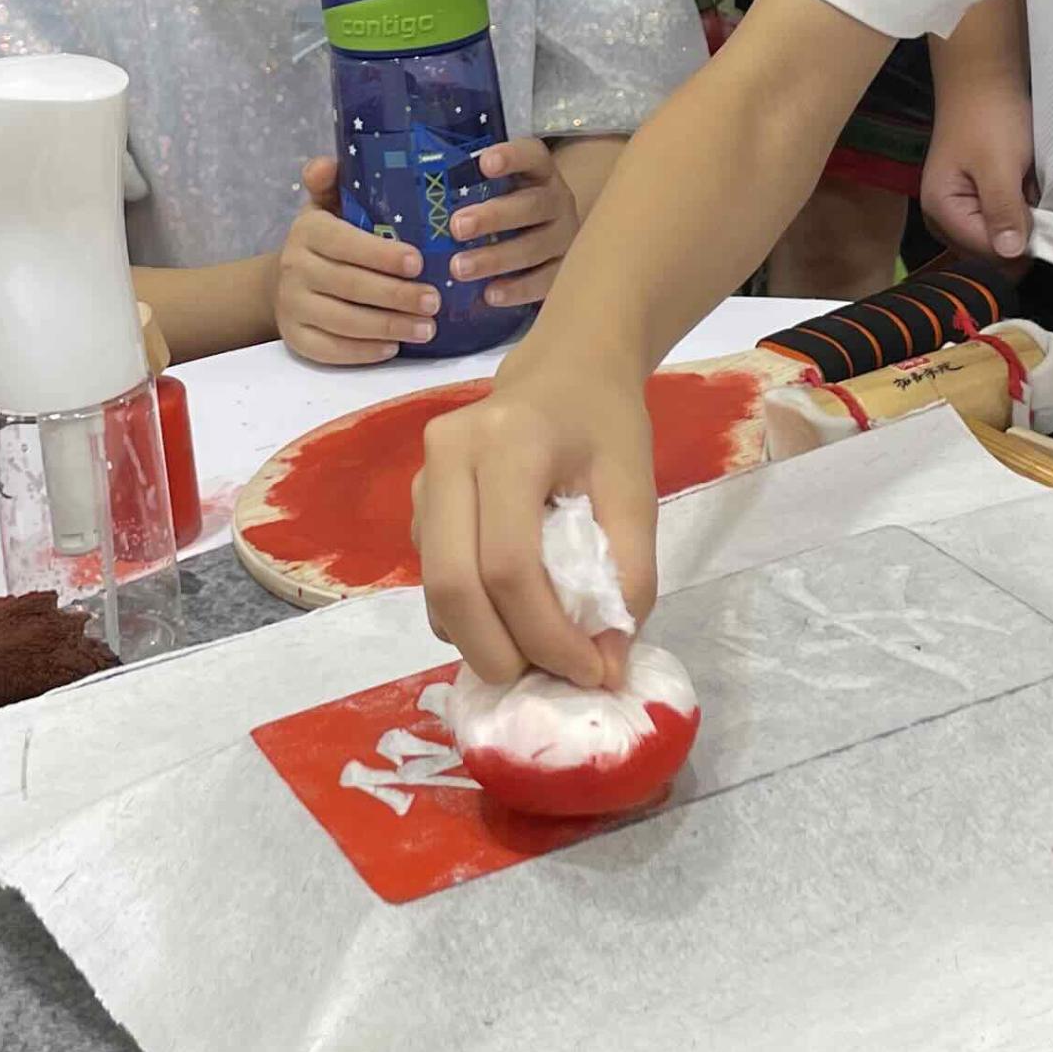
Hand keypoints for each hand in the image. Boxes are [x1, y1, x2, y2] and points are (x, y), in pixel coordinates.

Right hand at [276, 159, 440, 364]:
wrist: (285, 280)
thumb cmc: (326, 240)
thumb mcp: (327, 206)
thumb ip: (332, 183)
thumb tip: (328, 163)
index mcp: (308, 231)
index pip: (344, 242)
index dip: (381, 254)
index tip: (418, 262)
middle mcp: (294, 267)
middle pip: (349, 284)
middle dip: (396, 295)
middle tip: (435, 301)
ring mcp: (292, 305)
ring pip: (343, 321)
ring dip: (388, 326)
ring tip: (427, 328)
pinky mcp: (295, 339)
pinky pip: (330, 351)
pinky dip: (363, 352)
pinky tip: (393, 347)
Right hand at [412, 357, 655, 686]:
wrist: (565, 369)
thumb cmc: (605, 424)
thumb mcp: (636, 492)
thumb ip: (628, 579)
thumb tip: (605, 667)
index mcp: (507, 441)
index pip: (510, 563)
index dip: (548, 635)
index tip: (592, 671)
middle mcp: (447, 456)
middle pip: (454, 585)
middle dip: (500, 653)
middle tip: (551, 682)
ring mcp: (421, 479)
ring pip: (436, 589)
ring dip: (483, 642)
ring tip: (540, 656)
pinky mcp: (416, 503)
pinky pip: (433, 580)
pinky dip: (470, 619)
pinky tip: (513, 623)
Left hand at [447, 137, 577, 308]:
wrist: (553, 231)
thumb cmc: (510, 203)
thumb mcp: (498, 186)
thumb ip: (469, 182)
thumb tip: (412, 185)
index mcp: (540, 172)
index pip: (532, 156)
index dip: (511, 158)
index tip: (484, 163)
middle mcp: (558, 200)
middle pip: (532, 205)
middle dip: (493, 217)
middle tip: (456, 227)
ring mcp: (565, 236)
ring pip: (535, 247)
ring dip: (496, 258)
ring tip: (459, 268)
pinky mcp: (565, 268)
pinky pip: (546, 280)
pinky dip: (518, 289)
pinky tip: (489, 295)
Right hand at [919, 72, 1037, 264]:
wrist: (985, 79)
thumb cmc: (989, 118)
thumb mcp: (999, 164)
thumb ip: (1003, 209)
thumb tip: (1012, 254)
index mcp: (941, 212)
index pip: (988, 254)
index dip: (1020, 243)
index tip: (1043, 218)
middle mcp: (944, 220)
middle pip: (992, 253)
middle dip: (1019, 232)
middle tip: (1032, 196)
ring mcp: (959, 212)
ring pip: (1001, 240)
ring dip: (1023, 221)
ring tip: (1029, 188)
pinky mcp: (975, 201)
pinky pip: (1003, 222)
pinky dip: (1020, 209)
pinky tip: (1025, 187)